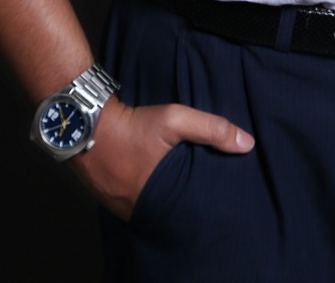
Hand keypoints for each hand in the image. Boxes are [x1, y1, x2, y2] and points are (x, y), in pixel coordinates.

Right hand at [71, 97, 253, 221]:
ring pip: (152, 211)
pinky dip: (147, 197)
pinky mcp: (110, 201)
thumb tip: (248, 144)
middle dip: (186, 206)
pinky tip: (155, 183)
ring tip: (180, 188)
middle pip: (171, 215)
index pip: (190, 214)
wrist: (86, 123)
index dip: (205, 208)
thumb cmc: (132, 124)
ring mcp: (122, 209)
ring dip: (165, 201)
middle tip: (200, 192)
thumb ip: (212, 129)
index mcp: (159, 198)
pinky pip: (135, 205)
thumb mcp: (175, 119)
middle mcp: (139, 210)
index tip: (219, 199)